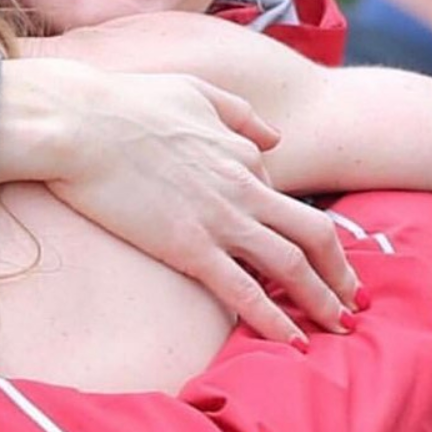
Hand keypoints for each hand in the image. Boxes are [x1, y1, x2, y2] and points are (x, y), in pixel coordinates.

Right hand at [0, 57, 358, 345]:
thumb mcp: (194, 89)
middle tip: (352, 298)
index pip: (281, 195)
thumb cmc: (124, 102)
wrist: (79, 123)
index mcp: (241, 149)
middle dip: (340, 271)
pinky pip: (245, 292)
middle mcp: (243, 186)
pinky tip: (293, 342)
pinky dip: (276, 320)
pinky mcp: (190, 247)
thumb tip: (274, 138)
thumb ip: (239, 112)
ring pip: (292, 266)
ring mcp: (220, 219)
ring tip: (338, 327)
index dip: (294, 226)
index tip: (301, 252)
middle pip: (314, 234)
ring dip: (323, 300)